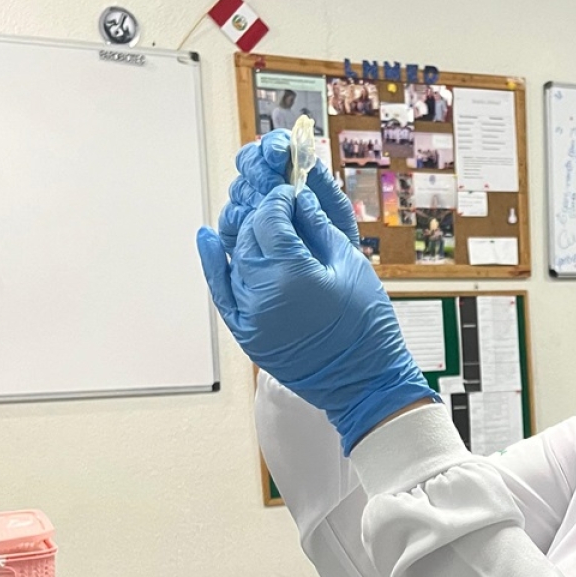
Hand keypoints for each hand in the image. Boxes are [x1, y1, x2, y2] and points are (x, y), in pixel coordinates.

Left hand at [197, 185, 436, 452]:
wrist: (365, 382)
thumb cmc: (367, 327)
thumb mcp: (351, 266)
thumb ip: (319, 228)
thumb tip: (300, 201)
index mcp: (292, 273)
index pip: (270, 218)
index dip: (281, 199)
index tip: (292, 194)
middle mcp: (262, 294)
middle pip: (249, 236)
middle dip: (265, 216)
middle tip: (283, 209)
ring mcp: (250, 316)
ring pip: (235, 260)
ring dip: (247, 238)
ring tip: (263, 224)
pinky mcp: (246, 333)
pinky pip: (221, 292)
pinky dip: (213, 264)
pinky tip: (208, 239)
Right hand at [217, 131, 359, 250]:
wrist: (332, 286)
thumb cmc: (338, 249)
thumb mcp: (336, 214)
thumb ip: (321, 185)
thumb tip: (304, 159)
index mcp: (294, 177)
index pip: (275, 148)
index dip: (273, 146)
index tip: (278, 154)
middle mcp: (270, 190)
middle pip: (249, 163)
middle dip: (258, 169)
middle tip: (271, 183)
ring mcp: (253, 211)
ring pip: (239, 190)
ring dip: (250, 195)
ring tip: (266, 209)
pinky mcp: (239, 236)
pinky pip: (230, 221)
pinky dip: (238, 221)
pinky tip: (251, 226)